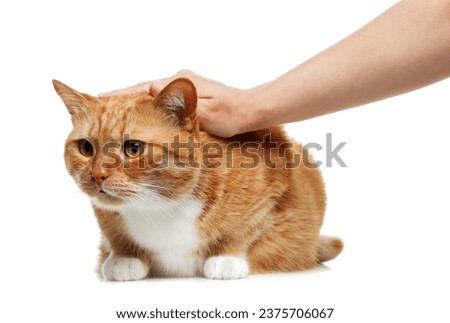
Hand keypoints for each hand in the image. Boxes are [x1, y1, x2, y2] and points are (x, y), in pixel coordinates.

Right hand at [100, 70, 253, 136]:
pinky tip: (136, 113)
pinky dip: (144, 105)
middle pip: (141, 88)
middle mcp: (177, 81)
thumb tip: (150, 87)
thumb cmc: (230, 115)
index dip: (120, 94)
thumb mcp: (205, 110)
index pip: (143, 87)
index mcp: (179, 83)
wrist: (249, 110)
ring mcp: (181, 86)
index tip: (99, 98)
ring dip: (130, 101)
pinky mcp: (186, 94)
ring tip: (109, 110)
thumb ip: (179, 101)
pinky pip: (158, 98)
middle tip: (96, 105)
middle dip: (119, 97)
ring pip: (149, 93)